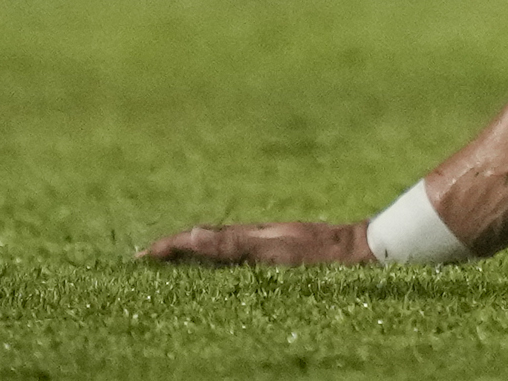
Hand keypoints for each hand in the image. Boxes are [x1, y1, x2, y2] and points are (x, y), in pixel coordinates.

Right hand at [140, 219, 372, 266]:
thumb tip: (190, 235)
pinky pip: (243, 257)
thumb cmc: (321, 254)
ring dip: (196, 255)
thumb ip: (233, 243)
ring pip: (224, 248)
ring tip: (172, 265)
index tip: (141, 257)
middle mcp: (259, 237)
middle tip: (147, 259)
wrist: (366, 253)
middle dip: (176, 250)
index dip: (171, 247)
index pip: (201, 239)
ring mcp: (273, 244)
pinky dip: (221, 261)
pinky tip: (221, 271)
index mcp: (251, 235)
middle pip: (208, 241)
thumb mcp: (272, 248)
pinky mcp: (286, 255)